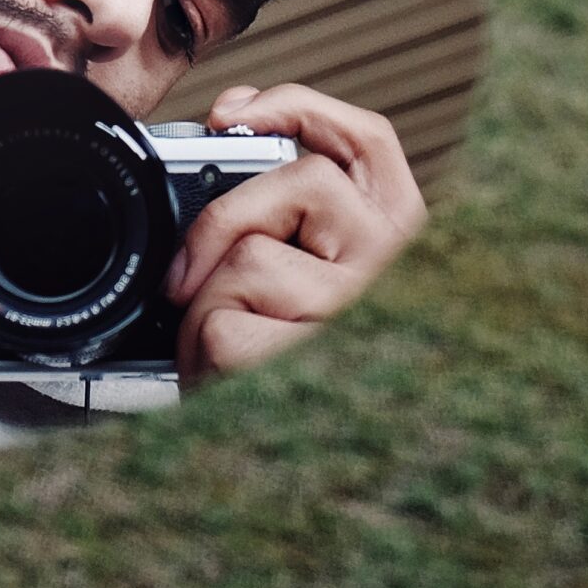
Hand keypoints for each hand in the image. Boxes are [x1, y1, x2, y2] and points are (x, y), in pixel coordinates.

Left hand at [167, 85, 426, 385]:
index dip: (301, 107)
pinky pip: (224, 326)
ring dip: (209, 305)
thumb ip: (284, 206)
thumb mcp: (305, 273)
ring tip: (228, 347)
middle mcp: (393, 273)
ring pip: (254, 259)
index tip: (234, 113)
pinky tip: (225, 378)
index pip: (369, 138)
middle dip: (225, 220)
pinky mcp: (312, 366)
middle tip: (191, 271)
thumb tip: (231, 124)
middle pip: (304, 182)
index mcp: (396, 236)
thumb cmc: (295, 365)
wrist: (293, 480)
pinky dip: (201, 354)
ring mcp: (357, 319)